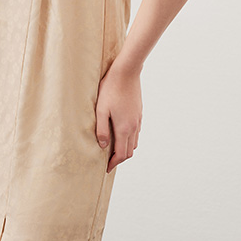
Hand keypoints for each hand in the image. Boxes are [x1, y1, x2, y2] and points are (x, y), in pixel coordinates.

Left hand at [95, 59, 142, 173]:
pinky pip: (136, 132)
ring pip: (135, 142)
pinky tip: (121, 134)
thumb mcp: (101, 110)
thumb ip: (102, 129)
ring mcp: (138, 120)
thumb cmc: (110, 89)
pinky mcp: (139, 113)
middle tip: (109, 161)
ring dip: (125, 149)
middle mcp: (134, 126)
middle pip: (130, 151)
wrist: (126, 72)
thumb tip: (103, 146)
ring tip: (114, 149)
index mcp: (124, 128)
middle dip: (120, 158)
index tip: (106, 168)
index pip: (121, 154)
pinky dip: (130, 139)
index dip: (114, 163)